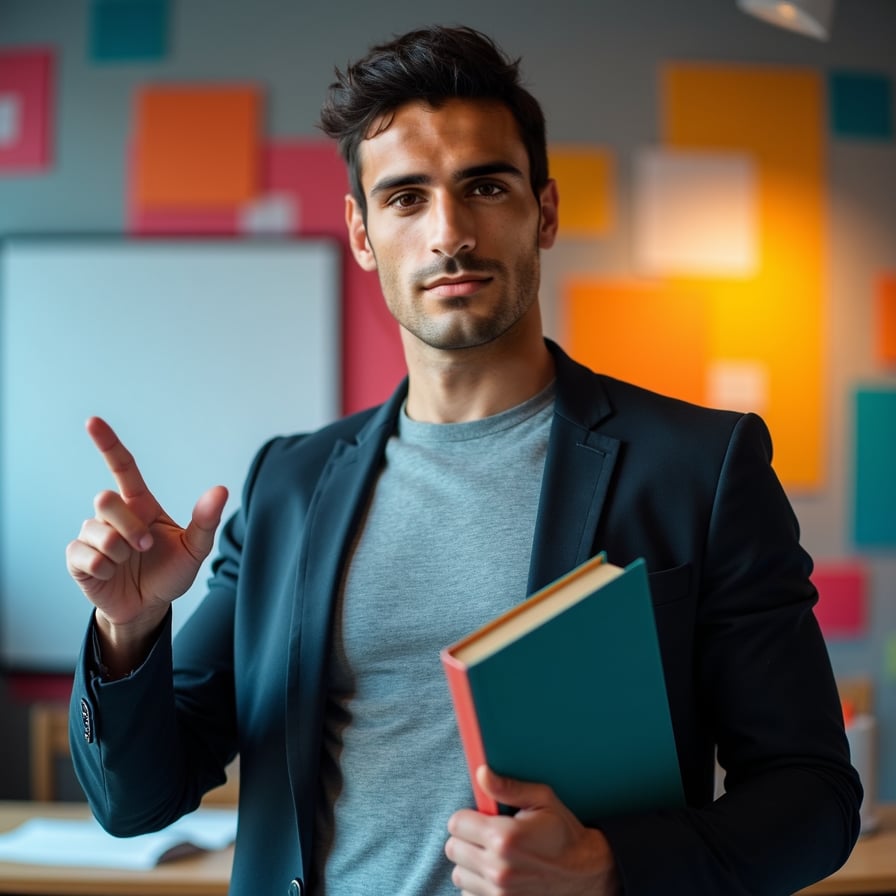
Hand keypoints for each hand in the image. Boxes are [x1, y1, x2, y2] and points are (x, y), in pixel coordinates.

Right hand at [65, 417, 227, 662]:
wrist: (149, 606)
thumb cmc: (170, 572)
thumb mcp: (195, 549)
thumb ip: (206, 520)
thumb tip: (220, 490)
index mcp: (140, 505)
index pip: (122, 467)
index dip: (107, 444)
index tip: (93, 421)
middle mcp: (114, 516)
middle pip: (105, 498)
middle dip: (129, 527)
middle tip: (145, 547)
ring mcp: (93, 536)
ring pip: (96, 529)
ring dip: (119, 550)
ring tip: (129, 562)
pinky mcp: (78, 559)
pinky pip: (83, 554)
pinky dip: (103, 567)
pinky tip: (110, 573)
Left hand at [445, 766, 620, 895]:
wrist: (585, 875)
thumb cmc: (563, 833)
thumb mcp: (542, 800)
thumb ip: (508, 787)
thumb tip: (482, 773)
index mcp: (504, 837)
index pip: (456, 824)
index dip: (467, 818)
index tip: (480, 818)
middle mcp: (498, 868)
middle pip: (453, 849)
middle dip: (466, 839)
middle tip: (486, 837)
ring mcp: (499, 894)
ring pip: (459, 874)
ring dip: (471, 864)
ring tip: (492, 857)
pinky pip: (468, 895)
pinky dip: (477, 886)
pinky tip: (496, 876)